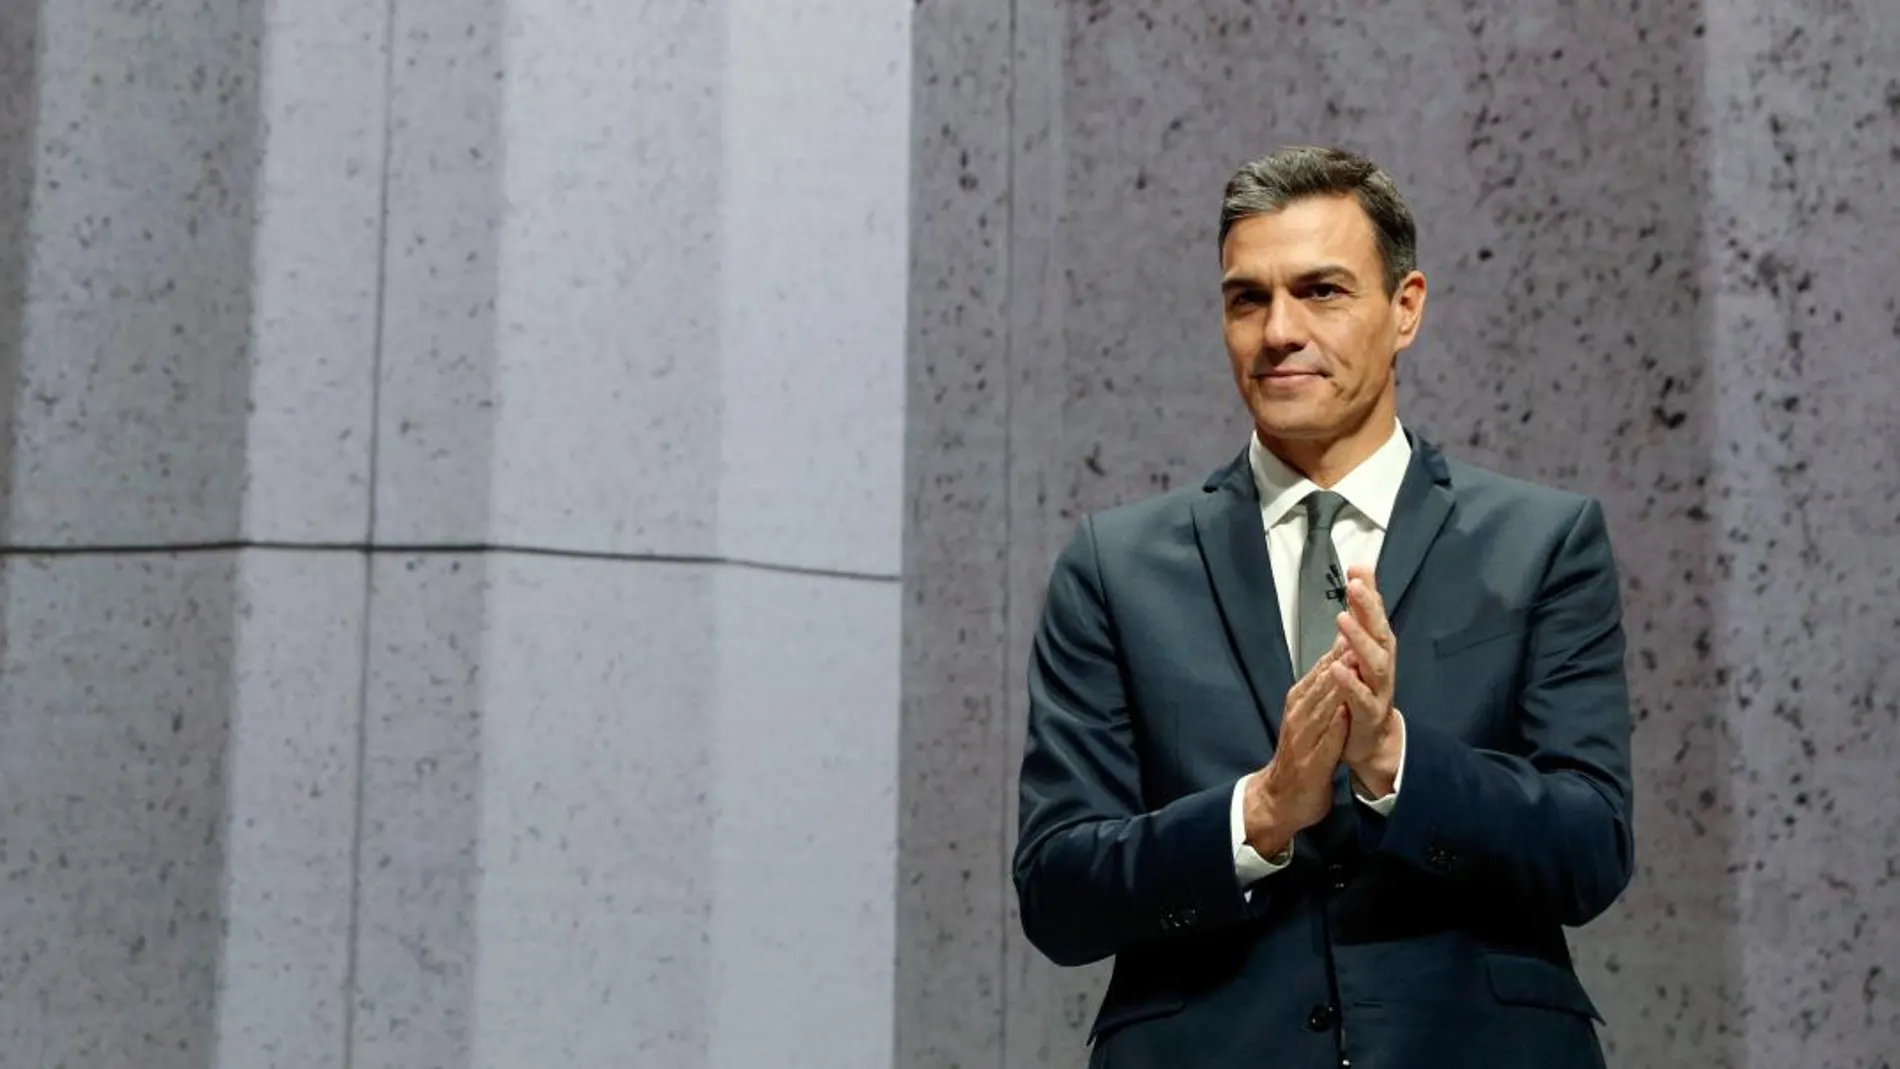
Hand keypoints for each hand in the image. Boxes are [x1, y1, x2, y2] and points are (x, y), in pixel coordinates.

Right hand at [1244, 636, 1350, 853]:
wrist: (1280, 798)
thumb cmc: (1299, 755)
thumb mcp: (1310, 715)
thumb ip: (1324, 686)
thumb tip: (1340, 652)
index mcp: (1300, 702)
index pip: (1323, 668)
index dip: (1340, 644)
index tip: (1356, 622)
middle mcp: (1299, 715)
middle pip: (1323, 682)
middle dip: (1340, 656)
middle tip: (1357, 631)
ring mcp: (1303, 739)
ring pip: (1322, 708)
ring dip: (1337, 685)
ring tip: (1353, 664)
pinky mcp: (1311, 764)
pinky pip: (1325, 742)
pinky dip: (1334, 727)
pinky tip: (1343, 713)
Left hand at [1331, 564, 1402, 794]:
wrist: (1370, 743)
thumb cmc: (1364, 692)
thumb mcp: (1360, 653)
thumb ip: (1360, 620)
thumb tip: (1358, 579)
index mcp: (1378, 652)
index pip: (1376, 617)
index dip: (1370, 593)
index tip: (1358, 568)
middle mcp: (1383, 667)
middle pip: (1380, 634)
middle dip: (1369, 609)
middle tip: (1355, 586)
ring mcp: (1379, 691)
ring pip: (1375, 664)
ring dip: (1360, 641)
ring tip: (1342, 620)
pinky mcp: (1369, 715)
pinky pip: (1362, 698)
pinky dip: (1350, 683)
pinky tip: (1337, 667)